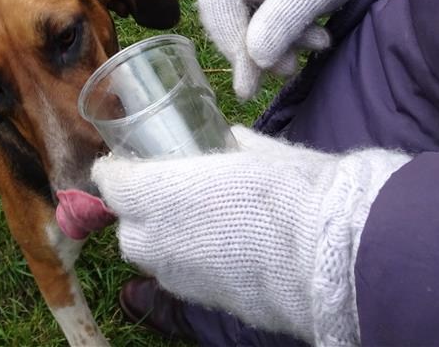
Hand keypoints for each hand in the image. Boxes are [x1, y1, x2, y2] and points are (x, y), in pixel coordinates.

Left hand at [91, 126, 409, 343]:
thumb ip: (230, 144)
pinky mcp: (202, 300)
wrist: (328, 255)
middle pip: (127, 227)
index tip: (125, 163)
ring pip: (151, 258)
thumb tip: (229, 138)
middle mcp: (157, 238)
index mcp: (159, 191)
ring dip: (162, 240)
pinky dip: (188, 262)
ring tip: (193, 223)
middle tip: (165, 193)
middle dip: (138, 211)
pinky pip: (180, 278)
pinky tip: (218, 251)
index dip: (115, 171)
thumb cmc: (291, 190)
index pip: (111, 182)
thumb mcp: (258, 150)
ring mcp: (178, 275)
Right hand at [198, 0, 390, 98]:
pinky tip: (304, 40)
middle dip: (251, 50)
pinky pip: (249, 19)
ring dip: (268, 47)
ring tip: (306, 52)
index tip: (249, 83)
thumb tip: (256, 60)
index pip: (219, 1)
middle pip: (221, 14)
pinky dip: (274, 37)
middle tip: (287, 69)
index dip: (231, 43)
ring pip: (235, 21)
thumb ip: (282, 23)